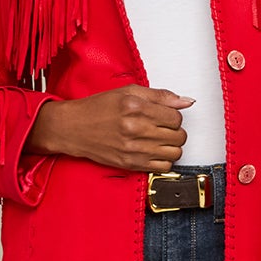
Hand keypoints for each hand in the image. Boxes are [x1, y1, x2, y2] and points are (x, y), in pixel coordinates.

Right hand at [27, 87, 192, 172]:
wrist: (74, 128)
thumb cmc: (98, 108)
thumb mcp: (129, 92)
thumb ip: (160, 96)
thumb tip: (186, 101)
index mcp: (136, 107)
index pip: (176, 117)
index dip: (174, 116)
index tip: (165, 116)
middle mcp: (135, 129)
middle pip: (179, 136)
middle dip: (175, 131)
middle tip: (163, 127)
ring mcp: (133, 149)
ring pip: (174, 153)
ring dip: (171, 147)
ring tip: (159, 140)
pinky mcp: (131, 164)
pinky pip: (163, 168)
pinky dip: (163, 161)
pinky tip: (153, 152)